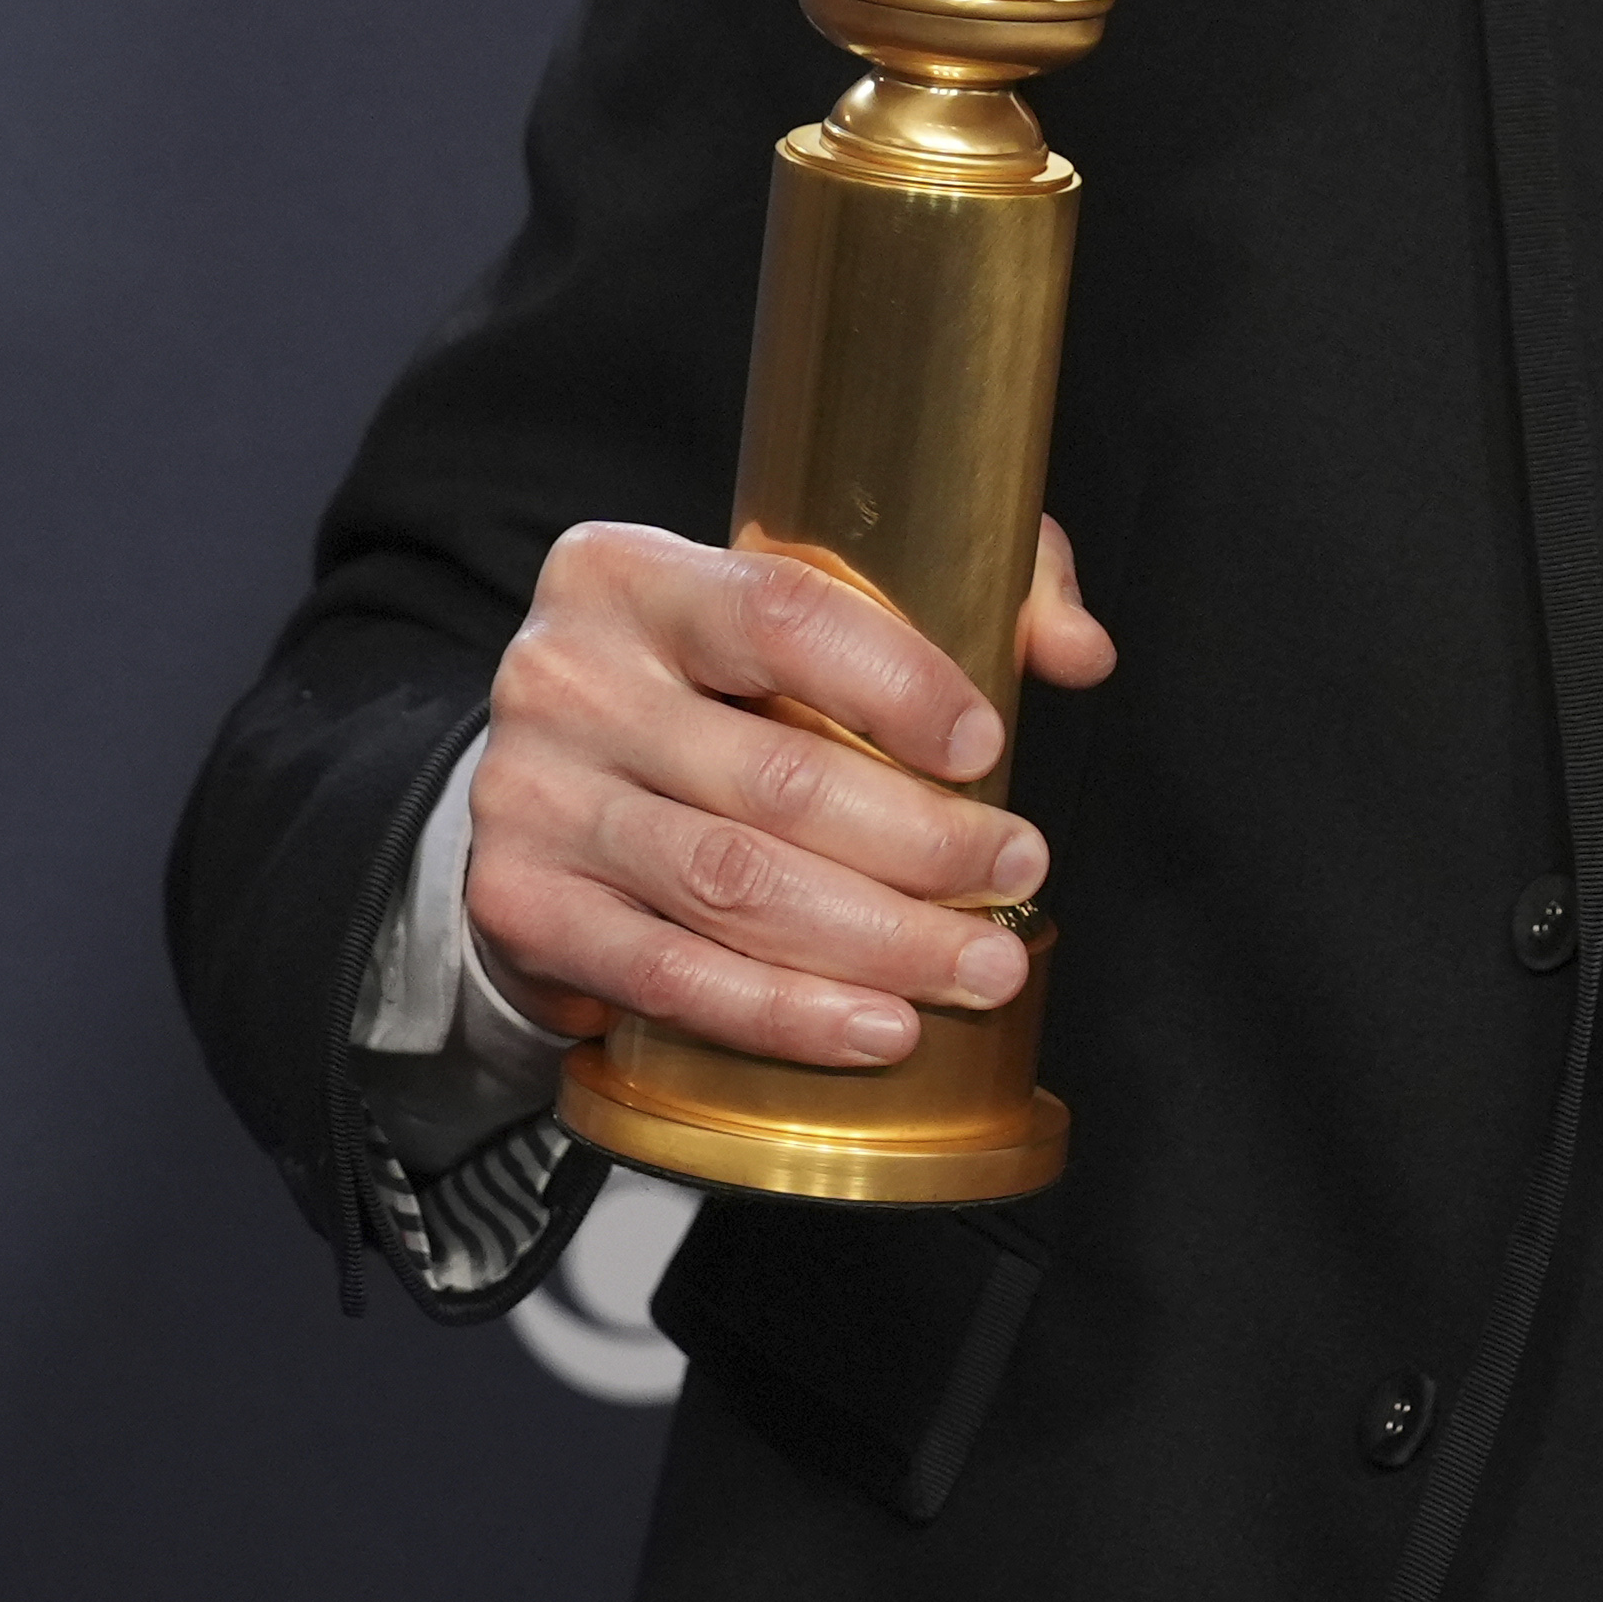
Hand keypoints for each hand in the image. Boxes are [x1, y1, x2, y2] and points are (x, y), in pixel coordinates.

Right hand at [460, 515, 1119, 1067]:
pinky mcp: (524, 910)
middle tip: (1018, 871)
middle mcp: (565, 678)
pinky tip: (880, 1025)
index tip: (990, 742)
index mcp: (631, 575)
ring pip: (735, 887)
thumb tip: (1078, 651)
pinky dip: (790, 1014)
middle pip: (774, 776)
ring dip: (880, 941)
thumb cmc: (712, 684)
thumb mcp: (813, 598)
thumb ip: (969, 585)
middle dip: (924, 842)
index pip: (782, 614)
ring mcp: (532, 798)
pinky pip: (676, 977)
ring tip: (982, 962)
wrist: (548, 782)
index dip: (900, 684)